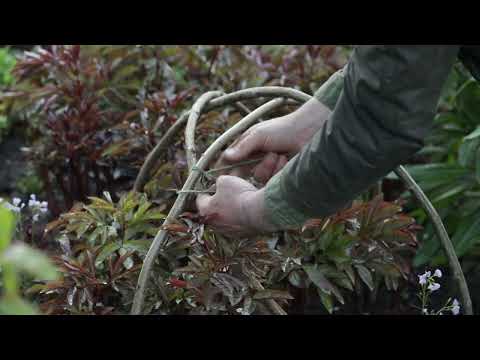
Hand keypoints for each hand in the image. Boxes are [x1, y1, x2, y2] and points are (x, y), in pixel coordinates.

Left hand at [196, 175, 274, 236]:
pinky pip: (236, 225)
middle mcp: (213, 224)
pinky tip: (247, 210)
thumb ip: (218, 182)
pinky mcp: (239, 236)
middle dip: (219, 201)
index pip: (200, 198)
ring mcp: (226, 232)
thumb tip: (219, 185)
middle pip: (212, 210)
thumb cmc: (239, 195)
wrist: (258, 212)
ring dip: (230, 211)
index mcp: (205, 210)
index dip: (207, 189)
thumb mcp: (225, 180)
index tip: (215, 185)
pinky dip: (240, 218)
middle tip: (229, 193)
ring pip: (224, 219)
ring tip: (240, 202)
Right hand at [216, 98, 331, 182]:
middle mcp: (254, 156)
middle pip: (240, 171)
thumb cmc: (283, 129)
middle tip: (243, 176)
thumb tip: (226, 157)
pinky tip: (285, 159)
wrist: (309, 132)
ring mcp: (267, 166)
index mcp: (246, 145)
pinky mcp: (278, 174)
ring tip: (277, 154)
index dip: (223, 168)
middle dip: (244, 171)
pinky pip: (271, 179)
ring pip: (257, 176)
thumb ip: (243, 147)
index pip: (228, 159)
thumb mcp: (260, 135)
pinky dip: (277, 169)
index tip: (220, 177)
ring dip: (267, 166)